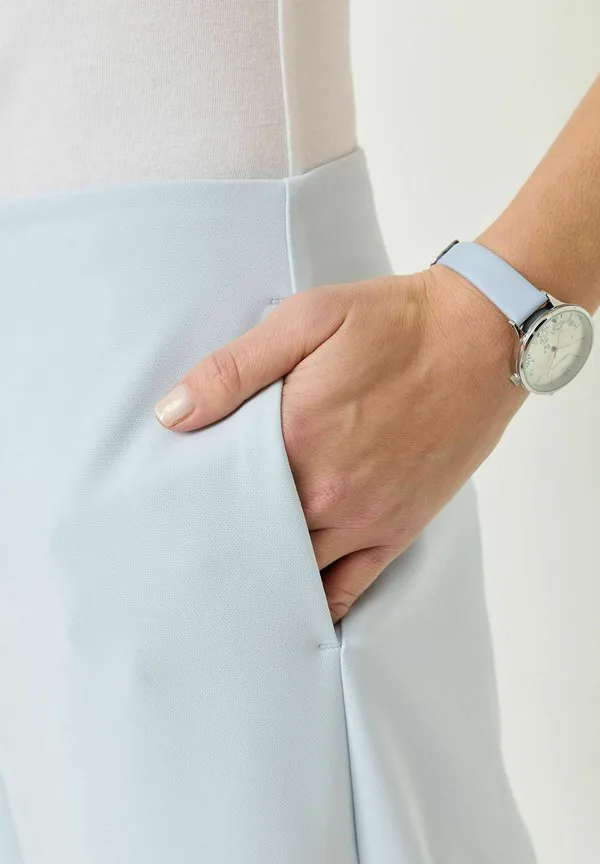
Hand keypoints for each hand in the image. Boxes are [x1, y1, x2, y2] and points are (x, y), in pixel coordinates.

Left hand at [154, 266, 525, 621]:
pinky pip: (348, 589)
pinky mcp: (397, 531)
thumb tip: (172, 415)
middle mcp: (326, 493)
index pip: (221, 491)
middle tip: (185, 552)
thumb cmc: (393, 324)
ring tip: (225, 582)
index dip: (192, 501)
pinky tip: (289, 613)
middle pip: (251, 538)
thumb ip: (234, 369)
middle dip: (219, 543)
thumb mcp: (306, 320)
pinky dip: (315, 607)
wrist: (480, 338)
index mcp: (295, 439)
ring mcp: (364, 519)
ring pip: (293, 570)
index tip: (168, 507)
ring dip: (259, 576)